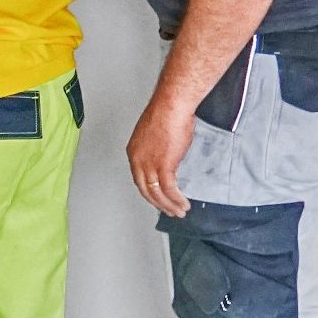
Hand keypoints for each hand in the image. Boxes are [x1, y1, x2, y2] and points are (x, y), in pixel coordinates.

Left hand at [126, 87, 194, 218]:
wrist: (172, 106)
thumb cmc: (166, 113)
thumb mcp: (155, 135)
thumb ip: (157, 150)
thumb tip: (167, 157)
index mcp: (134, 152)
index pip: (139, 178)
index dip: (149, 191)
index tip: (157, 198)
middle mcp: (138, 160)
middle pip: (145, 190)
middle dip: (158, 203)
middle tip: (168, 211)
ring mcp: (150, 164)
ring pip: (157, 193)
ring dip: (169, 205)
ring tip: (179, 211)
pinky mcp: (164, 166)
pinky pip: (170, 189)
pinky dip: (177, 199)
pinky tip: (183, 204)